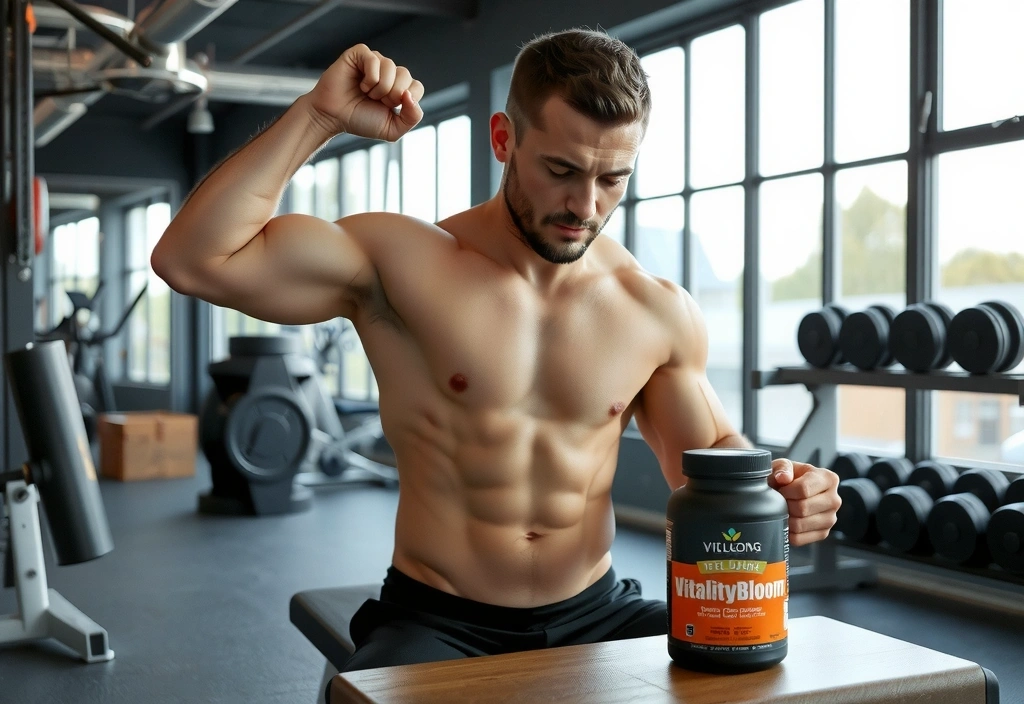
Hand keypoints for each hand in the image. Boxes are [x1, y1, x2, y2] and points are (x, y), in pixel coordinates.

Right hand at [308, 44, 424, 140]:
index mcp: (399, 87)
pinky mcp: (359, 54)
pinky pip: (374, 60)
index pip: (417, 87)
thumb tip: (410, 95)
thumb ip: (412, 117)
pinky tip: (360, 84)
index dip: (405, 101)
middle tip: (376, 101)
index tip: (388, 108)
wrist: (333, 117)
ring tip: (366, 93)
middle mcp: (388, 72)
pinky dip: (369, 78)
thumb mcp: (392, 129)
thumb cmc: (360, 121)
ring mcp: (374, 61)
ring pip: (391, 67)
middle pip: (406, 75)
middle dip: (391, 95)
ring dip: (379, 88)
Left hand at [768, 459, 840, 546]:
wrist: (789, 491)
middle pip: (803, 508)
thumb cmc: (788, 477)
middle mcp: (834, 499)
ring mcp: (830, 518)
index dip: (786, 491)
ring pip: (800, 525)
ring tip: (782, 510)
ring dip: (785, 518)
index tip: (780, 490)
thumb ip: (782, 468)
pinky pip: (799, 538)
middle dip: (784, 505)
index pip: (804, 489)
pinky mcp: (823, 534)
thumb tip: (783, 478)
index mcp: (828, 478)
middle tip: (778, 501)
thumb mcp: (783, 465)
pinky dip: (787, 532)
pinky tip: (785, 522)